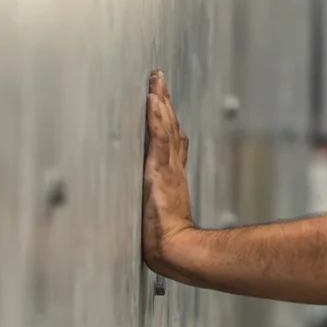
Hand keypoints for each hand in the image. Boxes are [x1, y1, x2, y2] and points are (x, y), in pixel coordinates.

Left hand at [143, 70, 194, 278]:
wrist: (175, 248)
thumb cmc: (166, 239)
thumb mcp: (162, 213)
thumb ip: (158, 201)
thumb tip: (152, 199)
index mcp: (172, 176)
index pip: (172, 141)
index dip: (168, 119)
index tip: (163, 101)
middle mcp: (172, 167)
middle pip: (170, 126)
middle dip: (164, 101)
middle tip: (158, 78)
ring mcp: (167, 167)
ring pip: (165, 127)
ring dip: (160, 102)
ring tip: (156, 81)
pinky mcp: (160, 170)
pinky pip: (158, 139)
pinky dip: (157, 118)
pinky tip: (153, 101)